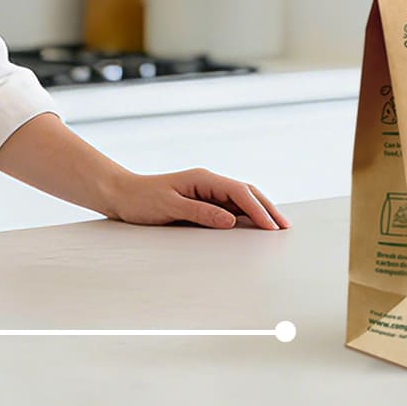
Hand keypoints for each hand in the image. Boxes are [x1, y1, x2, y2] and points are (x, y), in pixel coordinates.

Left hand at [98, 168, 286, 230]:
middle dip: (267, 208)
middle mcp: (208, 182)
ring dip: (260, 211)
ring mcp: (206, 190)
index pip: (239, 193)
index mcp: (203, 179)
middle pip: (247, 192)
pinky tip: (254, 225)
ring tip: (276, 226)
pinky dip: (246, 214)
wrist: (121, 195)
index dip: (258, 210)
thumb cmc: (141, 200)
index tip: (271, 226)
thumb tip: (231, 220)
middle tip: (285, 226)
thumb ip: (201, 212)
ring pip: (241, 199)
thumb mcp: (170, 207)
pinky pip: (229, 206)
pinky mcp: (202, 200)